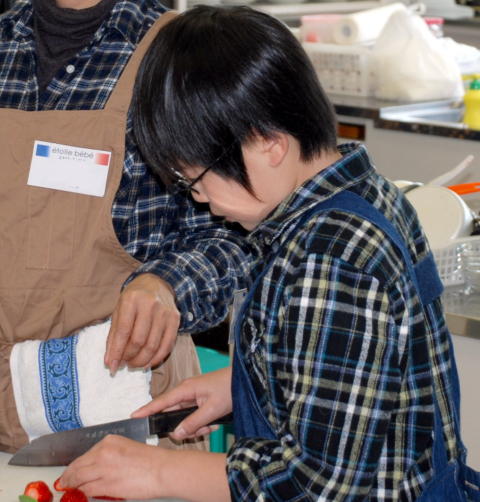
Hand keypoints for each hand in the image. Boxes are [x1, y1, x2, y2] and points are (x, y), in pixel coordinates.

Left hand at [59, 436, 229, 501]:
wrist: (162, 470)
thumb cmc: (151, 460)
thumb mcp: (127, 448)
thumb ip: (109, 455)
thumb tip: (95, 466)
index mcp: (109, 441)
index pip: (85, 455)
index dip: (75, 465)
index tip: (70, 471)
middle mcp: (103, 452)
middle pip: (77, 466)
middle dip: (68, 476)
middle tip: (63, 482)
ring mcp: (103, 468)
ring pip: (79, 479)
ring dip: (73, 485)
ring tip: (69, 489)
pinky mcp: (106, 484)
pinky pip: (88, 490)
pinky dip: (84, 492)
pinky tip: (82, 493)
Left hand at [104, 273, 179, 373]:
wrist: (157, 284)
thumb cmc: (134, 300)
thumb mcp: (119, 311)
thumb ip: (114, 336)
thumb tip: (111, 362)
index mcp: (132, 299)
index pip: (123, 332)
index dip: (117, 352)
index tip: (112, 366)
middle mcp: (150, 304)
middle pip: (139, 341)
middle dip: (129, 357)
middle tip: (124, 364)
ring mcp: (165, 312)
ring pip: (153, 346)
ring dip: (141, 361)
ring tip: (133, 364)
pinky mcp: (175, 319)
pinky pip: (167, 345)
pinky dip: (156, 358)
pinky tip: (147, 362)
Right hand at [133, 366, 231, 440]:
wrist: (243, 382)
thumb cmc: (229, 388)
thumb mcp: (212, 409)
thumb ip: (193, 422)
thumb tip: (176, 433)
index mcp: (185, 389)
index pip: (161, 402)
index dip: (146, 410)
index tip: (133, 417)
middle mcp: (186, 393)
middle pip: (173, 417)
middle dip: (186, 428)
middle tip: (203, 430)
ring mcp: (192, 398)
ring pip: (185, 420)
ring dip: (197, 428)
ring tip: (212, 426)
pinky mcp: (199, 402)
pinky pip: (193, 418)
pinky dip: (202, 425)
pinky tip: (214, 423)